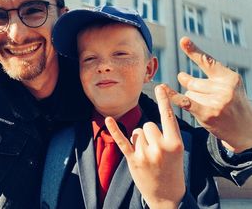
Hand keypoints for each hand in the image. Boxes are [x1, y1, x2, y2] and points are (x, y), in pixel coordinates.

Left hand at [105, 85, 184, 208]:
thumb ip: (167, 134)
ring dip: (139, 140)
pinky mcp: (133, 160)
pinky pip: (122, 140)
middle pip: (148, 124)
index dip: (164, 101)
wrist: (168, 197)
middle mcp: (161, 147)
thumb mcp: (177, 151)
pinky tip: (108, 120)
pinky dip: (114, 130)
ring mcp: (146, 154)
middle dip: (148, 133)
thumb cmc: (173, 170)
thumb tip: (151, 119)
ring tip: (147, 155)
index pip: (169, 117)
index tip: (161, 87)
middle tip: (154, 150)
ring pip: (136, 131)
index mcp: (175, 144)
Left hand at [165, 36, 251, 152]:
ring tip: (209, 108)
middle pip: (192, 82)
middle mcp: (225, 88)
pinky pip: (185, 101)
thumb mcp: (225, 87)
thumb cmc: (232, 105)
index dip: (194, 51)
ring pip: (189, 93)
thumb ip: (204, 79)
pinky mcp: (208, 114)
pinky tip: (163, 89)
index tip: (183, 40)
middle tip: (209, 99)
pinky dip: (173, 96)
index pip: (207, 62)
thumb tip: (180, 75)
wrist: (245, 130)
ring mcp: (217, 101)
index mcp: (229, 77)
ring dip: (193, 100)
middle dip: (194, 90)